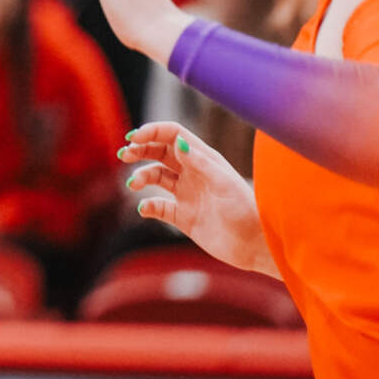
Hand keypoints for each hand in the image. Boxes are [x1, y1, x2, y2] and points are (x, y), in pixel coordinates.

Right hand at [121, 123, 275, 273]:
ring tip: (133, 184)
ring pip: (156, 177)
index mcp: (203, 158)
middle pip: (160, 152)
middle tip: (124, 155)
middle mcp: (193, 173)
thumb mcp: (224, 183)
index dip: (153, 132)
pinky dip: (148, 206)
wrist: (254, 246)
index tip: (134, 137)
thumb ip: (200, 162)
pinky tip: (145, 209)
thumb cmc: (245, 210)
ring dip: (141, 176)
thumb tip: (179, 142)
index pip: (173, 135)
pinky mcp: (183, 217)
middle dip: (140, 150)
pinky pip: (158, 207)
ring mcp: (187, 194)